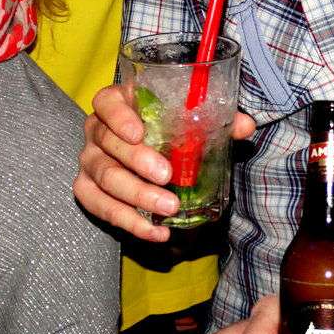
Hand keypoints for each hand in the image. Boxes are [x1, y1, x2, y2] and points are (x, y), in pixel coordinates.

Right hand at [74, 84, 255, 240]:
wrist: (146, 153)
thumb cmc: (167, 130)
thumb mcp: (189, 120)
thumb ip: (216, 119)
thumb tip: (245, 126)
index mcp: (118, 104)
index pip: (106, 103)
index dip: (118, 117)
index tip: (139, 133)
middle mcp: (97, 131)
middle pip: (107, 144)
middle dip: (137, 162)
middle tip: (167, 176)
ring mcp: (90, 161)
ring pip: (104, 179)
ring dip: (137, 196)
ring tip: (169, 208)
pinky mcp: (88, 190)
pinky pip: (100, 207)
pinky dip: (129, 222)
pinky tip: (156, 230)